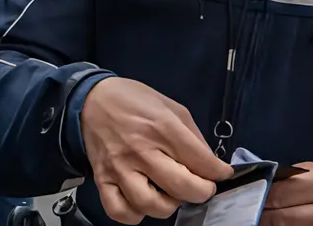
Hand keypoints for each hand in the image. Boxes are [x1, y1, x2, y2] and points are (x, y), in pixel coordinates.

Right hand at [81, 77, 232, 223]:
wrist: (91, 98)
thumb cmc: (134, 100)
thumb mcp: (171, 106)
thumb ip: (193, 136)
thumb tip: (210, 165)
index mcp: (161, 127)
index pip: (202, 162)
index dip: (219, 172)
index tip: (220, 173)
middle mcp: (141, 150)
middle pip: (183, 188)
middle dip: (201, 191)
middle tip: (200, 185)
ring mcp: (120, 167)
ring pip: (152, 205)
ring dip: (169, 204)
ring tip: (169, 192)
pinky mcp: (102, 179)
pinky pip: (119, 211)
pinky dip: (135, 214)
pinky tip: (143, 200)